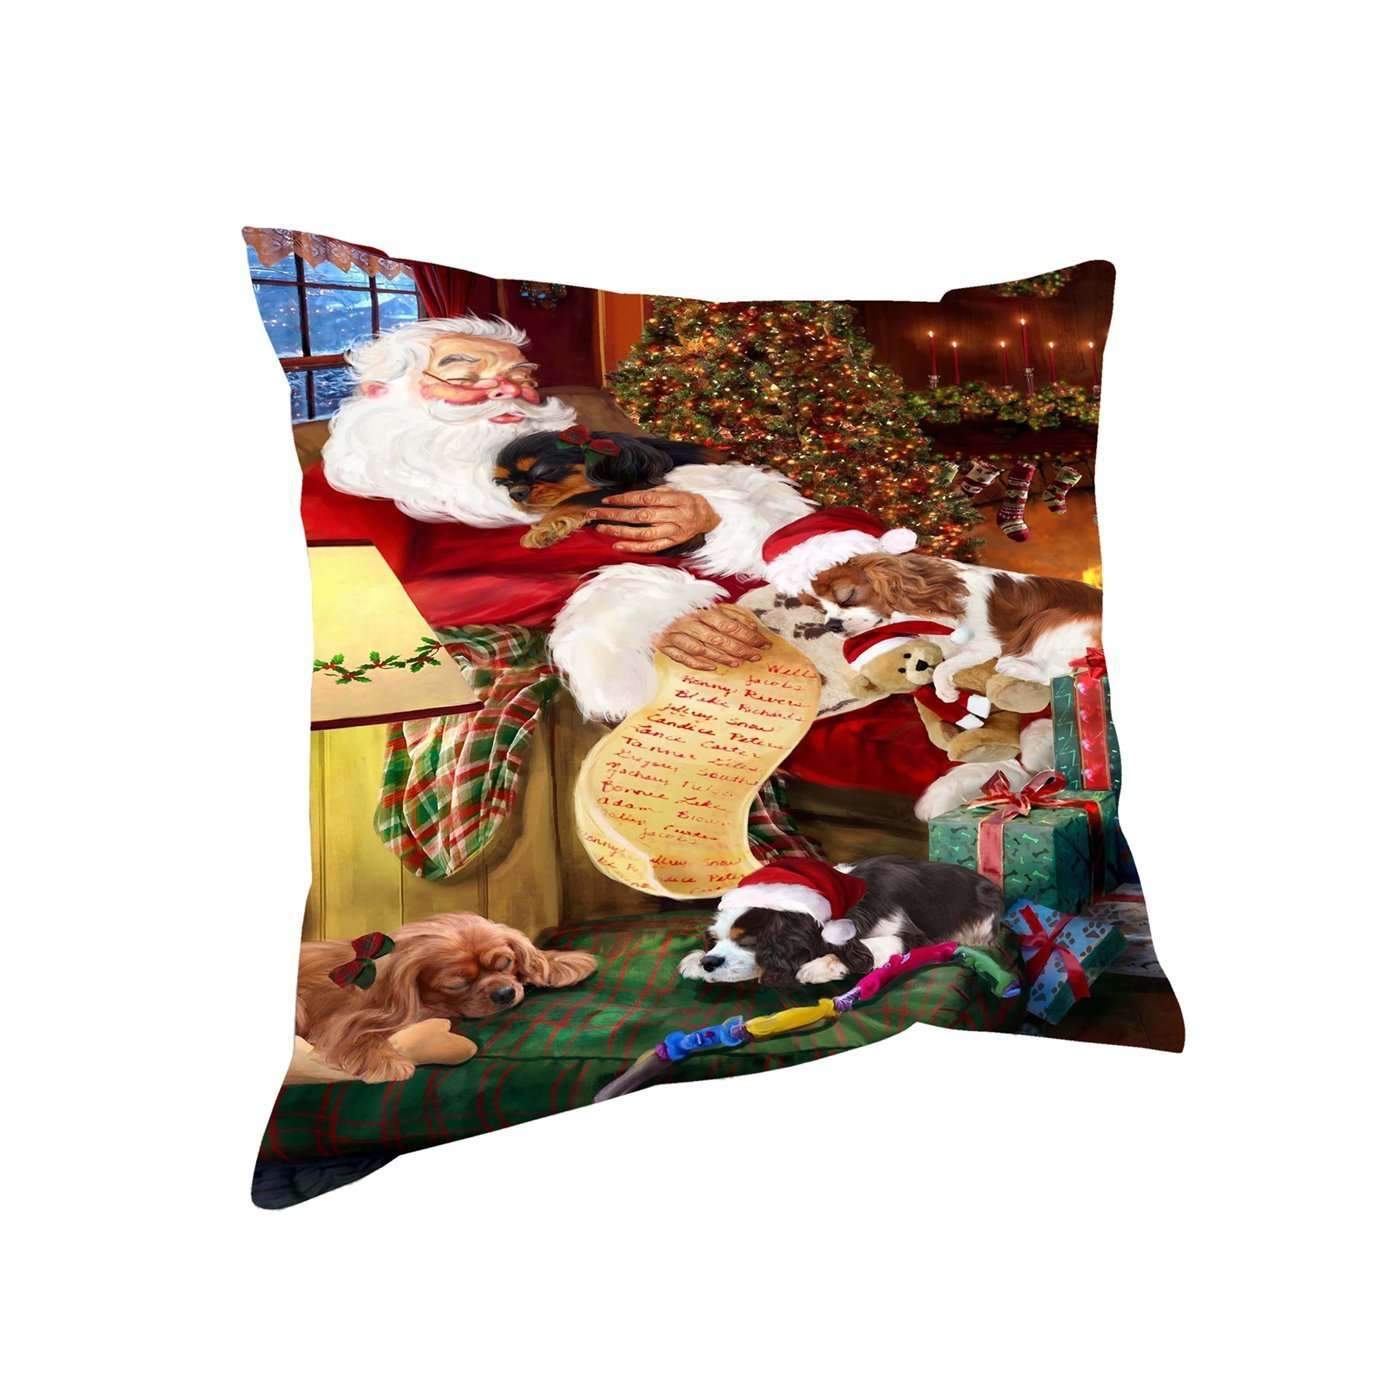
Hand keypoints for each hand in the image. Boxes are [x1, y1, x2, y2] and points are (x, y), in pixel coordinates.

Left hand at [587, 488, 719, 552]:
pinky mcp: (673, 543)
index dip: (625, 499)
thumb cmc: (687, 501)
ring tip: (602, 528)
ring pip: (644, 533)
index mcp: (677, 499)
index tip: (607, 500)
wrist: (708, 517)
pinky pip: (651, 547)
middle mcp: (676, 516)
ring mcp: (674, 532)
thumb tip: (628, 496)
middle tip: (595, 514)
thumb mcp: (675, 490)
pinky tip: (617, 545)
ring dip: (620, 531)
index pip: (646, 498)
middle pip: (641, 516)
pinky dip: (633, 547)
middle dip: (615, 515)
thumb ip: (656, 492)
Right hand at [655, 605, 770, 671]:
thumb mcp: (710, 606)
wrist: (652, 610)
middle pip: (718, 638)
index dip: (748, 635)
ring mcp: (676, 634)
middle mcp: (689, 622)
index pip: (730, 625)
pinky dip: (698, 663)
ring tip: (739, 663)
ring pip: (702, 649)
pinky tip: (712, 668)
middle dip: (740, 648)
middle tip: (756, 656)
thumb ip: (731, 614)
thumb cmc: (686, 609)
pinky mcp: (665, 645)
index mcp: (702, 610)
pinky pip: (683, 658)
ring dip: (722, 657)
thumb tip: (752, 625)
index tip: (763, 643)